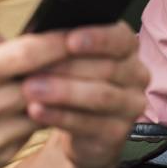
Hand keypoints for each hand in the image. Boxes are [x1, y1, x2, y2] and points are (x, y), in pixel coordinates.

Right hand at [0, 20, 70, 167]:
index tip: (79, 33)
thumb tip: (17, 34)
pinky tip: (39, 105)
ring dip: (58, 94)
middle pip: (43, 83)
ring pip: (44, 109)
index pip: (26, 54)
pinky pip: (31, 131)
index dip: (58, 42)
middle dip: (67, 68)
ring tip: (65, 79)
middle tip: (85, 55)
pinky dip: (40, 116)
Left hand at [20, 22, 148, 167]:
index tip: (69, 41)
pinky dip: (59, 116)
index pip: (120, 38)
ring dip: (62, 92)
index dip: (97, 38)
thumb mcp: (68, 57)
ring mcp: (131, 105)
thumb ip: (60, 43)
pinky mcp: (118, 132)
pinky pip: (89, 123)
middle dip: (67, 67)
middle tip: (32, 69)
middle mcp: (136, 74)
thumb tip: (39, 35)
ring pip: (100, 96)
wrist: (79, 124)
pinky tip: (37, 111)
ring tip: (30, 89)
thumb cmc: (71, 78)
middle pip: (107, 68)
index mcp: (126, 47)